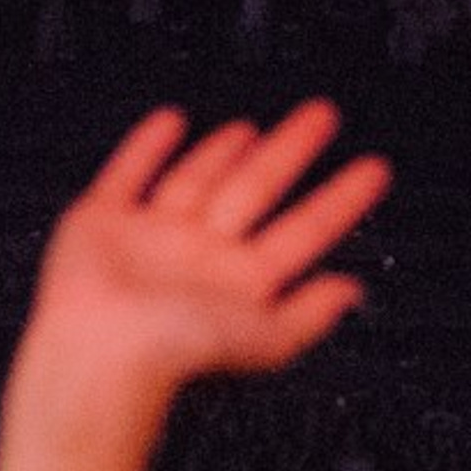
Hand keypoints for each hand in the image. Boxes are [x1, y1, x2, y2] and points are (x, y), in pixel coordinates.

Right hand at [0, 103, 389, 470]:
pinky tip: (169, 124)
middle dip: (292, 152)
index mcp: (243, 282)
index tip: (371, 171)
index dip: (341, 199)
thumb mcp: (265, 339)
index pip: (305, 228)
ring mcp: (154, 236)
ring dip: (225, 152)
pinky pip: (130, 174)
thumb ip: (310, 315)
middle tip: (324, 116)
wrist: (99, 353)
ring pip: (200, 180)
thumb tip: (353, 292)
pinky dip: (146, 148)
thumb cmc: (174, 353)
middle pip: (258, 189)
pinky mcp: (104, 222)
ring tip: (252, 127)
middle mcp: (202, 255)